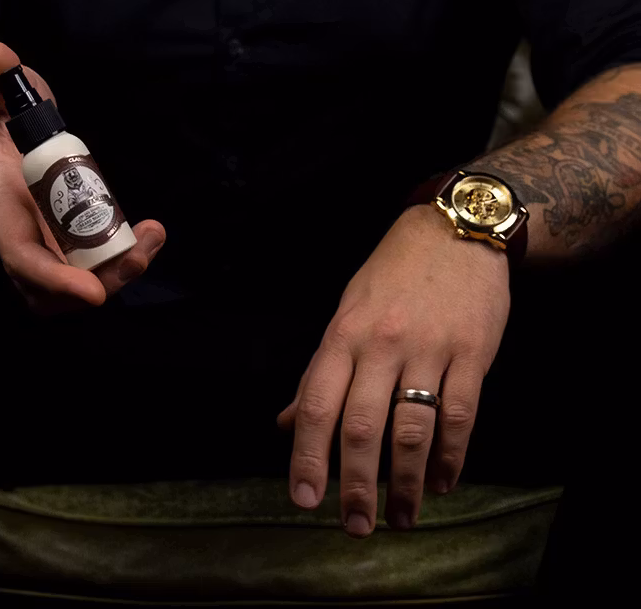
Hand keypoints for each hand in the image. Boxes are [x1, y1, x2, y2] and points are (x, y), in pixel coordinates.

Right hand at [0, 40, 164, 313]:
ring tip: (153, 237)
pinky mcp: (72, 246)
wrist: (3, 144)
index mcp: (2, 211)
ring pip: (80, 285)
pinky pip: (95, 268)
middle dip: (100, 281)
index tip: (93, 291)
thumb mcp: (0, 95)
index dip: (54, 278)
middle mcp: (25, 240)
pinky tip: (150, 233)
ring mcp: (50, 248)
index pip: (21, 257)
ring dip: (120, 273)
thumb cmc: (3, 124)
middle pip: (54, 291)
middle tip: (138, 254)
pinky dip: (124, 259)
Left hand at [276, 203, 509, 536]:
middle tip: (355, 526)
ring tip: (402, 518)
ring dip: (407, 483)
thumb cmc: (391, 275)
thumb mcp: (345, 311)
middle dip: (355, 485)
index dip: (306, 457)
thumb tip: (286, 422)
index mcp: (343, 334)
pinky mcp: (473, 352)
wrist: (452, 231)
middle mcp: (381, 344)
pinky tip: (444, 481)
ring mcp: (429, 347)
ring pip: (413, 430)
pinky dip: (452, 456)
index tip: (303, 499)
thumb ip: (318, 371)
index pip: (315, 404)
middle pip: (362, 427)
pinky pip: (460, 415)